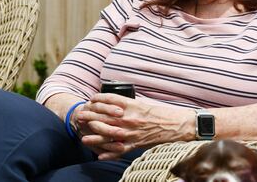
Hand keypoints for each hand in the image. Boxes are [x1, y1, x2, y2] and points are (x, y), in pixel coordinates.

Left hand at [76, 93, 194, 159]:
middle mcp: (129, 118)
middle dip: (91, 117)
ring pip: (108, 134)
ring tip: (84, 137)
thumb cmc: (162, 113)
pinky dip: (109, 154)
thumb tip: (115, 104)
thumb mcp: (143, 104)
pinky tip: (100, 156)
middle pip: (105, 117)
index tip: (90, 100)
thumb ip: (129, 105)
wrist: (176, 125)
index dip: (97, 100)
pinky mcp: (136, 143)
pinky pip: (119, 150)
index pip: (109, 100)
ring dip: (94, 136)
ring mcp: (131, 132)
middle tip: (80, 117)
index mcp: (132, 105)